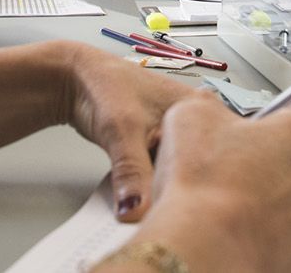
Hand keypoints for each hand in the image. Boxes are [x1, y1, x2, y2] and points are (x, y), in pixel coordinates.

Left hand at [62, 45, 195, 221]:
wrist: (75, 80)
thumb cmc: (105, 86)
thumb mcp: (123, 132)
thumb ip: (132, 172)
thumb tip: (135, 210)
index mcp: (199, 108)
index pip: (215, 154)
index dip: (205, 181)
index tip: (191, 205)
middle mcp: (193, 120)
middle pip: (196, 166)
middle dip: (183, 186)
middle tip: (168, 209)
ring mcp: (174, 133)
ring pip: (177, 170)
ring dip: (164, 187)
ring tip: (152, 204)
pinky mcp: (157, 144)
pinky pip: (161, 170)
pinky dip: (151, 184)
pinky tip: (142, 196)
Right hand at [107, 94, 290, 272]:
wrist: (208, 249)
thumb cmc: (207, 188)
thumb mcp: (193, 117)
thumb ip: (208, 105)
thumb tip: (206, 109)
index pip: (289, 122)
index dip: (258, 134)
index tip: (238, 145)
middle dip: (271, 166)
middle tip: (234, 176)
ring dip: (273, 201)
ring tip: (235, 206)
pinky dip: (273, 233)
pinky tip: (244, 230)